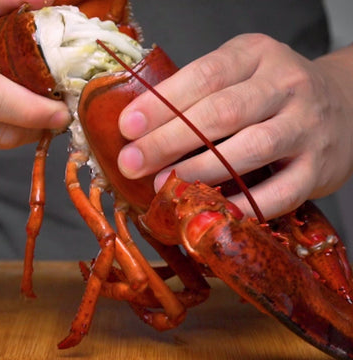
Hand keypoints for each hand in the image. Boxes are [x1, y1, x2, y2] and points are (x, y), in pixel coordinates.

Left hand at [117, 34, 352, 218]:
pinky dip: (241, 205)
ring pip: (249, 150)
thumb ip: (199, 93)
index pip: (204, 76)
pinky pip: (278, 192)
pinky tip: (210, 210)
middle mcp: (286, 85)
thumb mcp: (240, 73)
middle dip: (169, 140)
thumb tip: (140, 130)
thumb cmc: (272, 93)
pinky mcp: (319, 168)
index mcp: (257, 55)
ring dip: (198, 171)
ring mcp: (306, 126)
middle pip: (221, 113)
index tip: (128, 127)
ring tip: (162, 185)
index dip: (162, 103)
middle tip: (132, 162)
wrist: (344, 104)